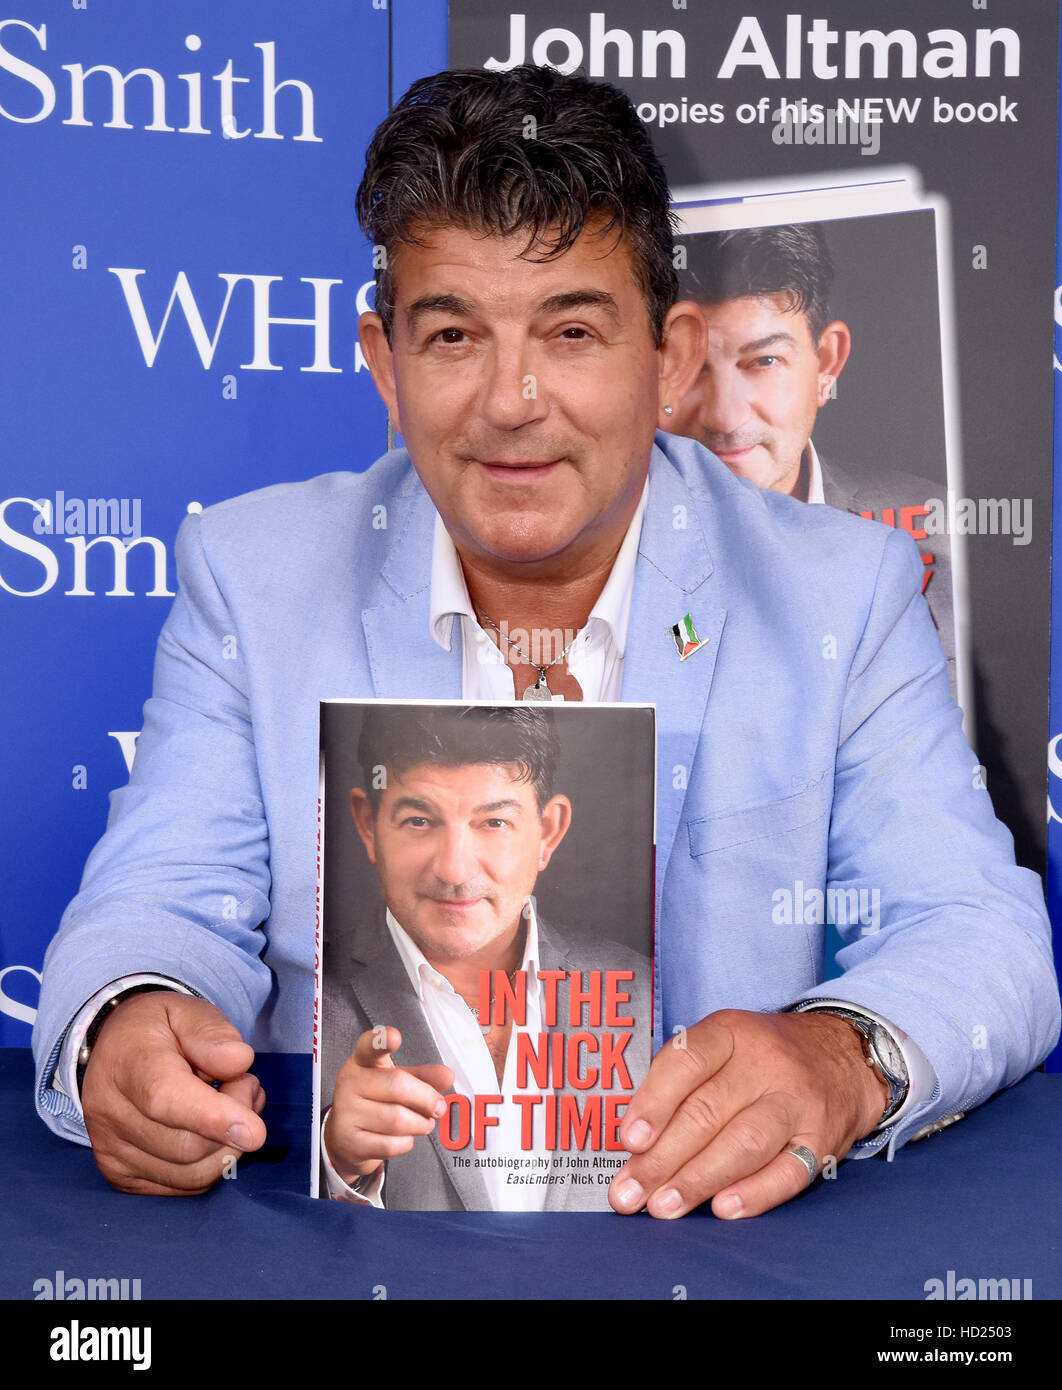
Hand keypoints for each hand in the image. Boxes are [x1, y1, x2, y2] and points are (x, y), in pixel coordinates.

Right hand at [81, 992, 266, 1195]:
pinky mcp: (121, 1176)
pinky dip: (212, 1162)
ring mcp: (111, 1151)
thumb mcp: (186, 1010)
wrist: (113, 1049)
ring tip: (234, 1103)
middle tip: (245, 1083)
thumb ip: (212, 1033)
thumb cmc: (158, 1029)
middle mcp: (109, 1114)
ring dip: (229, 1145)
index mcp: (126, 1063)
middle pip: (186, 1146)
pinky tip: (216, 1129)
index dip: (213, 1118)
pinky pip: (184, 1185)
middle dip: (235, 1119)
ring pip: (190, 1174)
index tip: (255, 1132)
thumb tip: (239, 1062)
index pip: (166, 1100)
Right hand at [324, 1026, 453, 1185]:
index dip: (381, 1041)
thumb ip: (424, 1076)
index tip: (394, 1036)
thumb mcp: (398, 1081)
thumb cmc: (375, 1101)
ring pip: (398, 1120)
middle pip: (398, 1086)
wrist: (345, 1136)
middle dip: (427, 1099)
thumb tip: (447, 1076)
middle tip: (438, 1107)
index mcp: (363, 1061)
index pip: (369, 1047)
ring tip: (422, 1122)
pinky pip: (391, 1144)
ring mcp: (347, 1113)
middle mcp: (350, 1083)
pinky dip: (406, 1142)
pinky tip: (403, 1137)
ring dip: (420, 1124)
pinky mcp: (350, 1141)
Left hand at [608, 1009, 888, 1219]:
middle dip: (662, 1158)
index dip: (654, 1102)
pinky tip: (721, 1208)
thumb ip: (678, 1082)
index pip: (687, 1061)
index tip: (629, 1140)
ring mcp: (797, 1102)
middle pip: (708, 1111)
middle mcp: (766, 1063)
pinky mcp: (822, 1141)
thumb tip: (633, 1140)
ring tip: (663, 1206)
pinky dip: (754, 1194)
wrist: (843, 1057)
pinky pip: (787, 1172)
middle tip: (628, 1192)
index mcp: (731, 1032)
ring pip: (743, 1143)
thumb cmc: (762, 1058)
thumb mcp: (722, 1045)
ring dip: (698, 1179)